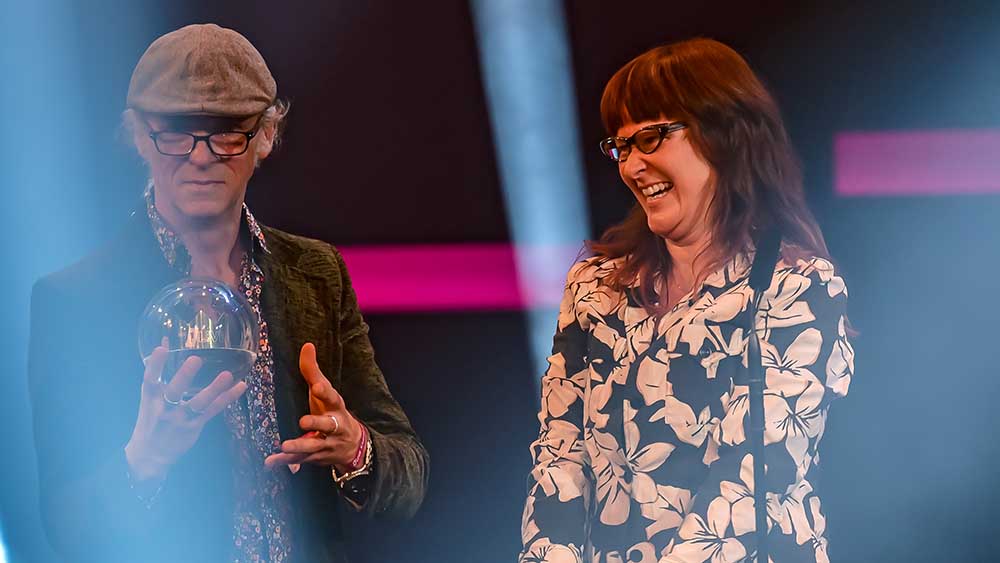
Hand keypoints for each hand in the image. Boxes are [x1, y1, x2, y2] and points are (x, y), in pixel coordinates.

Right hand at [125, 346, 247, 482]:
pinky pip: (213, 410)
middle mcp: (165, 408)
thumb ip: (158, 367)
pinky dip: (227, 398)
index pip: (150, 379)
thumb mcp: (150, 395)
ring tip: (227, 375)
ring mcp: (181, 418)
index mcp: (151, 398)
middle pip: (174, 391)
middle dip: (184, 376)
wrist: (150, 454)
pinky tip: (240, 386)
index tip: (162, 349)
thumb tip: (164, 339)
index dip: (155, 364)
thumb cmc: (152, 417)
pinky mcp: (194, 426)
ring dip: (214, 389)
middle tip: (196, 359)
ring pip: (198, 403)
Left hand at [264, 342, 363, 472]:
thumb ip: (313, 371)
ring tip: (284, 445)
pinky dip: (285, 462)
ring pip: (314, 446)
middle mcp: (334, 426)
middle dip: (316, 423)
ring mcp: (326, 443)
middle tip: (303, 421)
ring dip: (300, 446)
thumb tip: (307, 345)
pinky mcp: (316, 457)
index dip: (325, 392)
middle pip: (327, 425)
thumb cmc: (332, 411)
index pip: (332, 397)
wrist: (353, 444)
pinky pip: (300, 460)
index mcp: (336, 406)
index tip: (316, 386)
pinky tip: (270, 462)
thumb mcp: (325, 391)